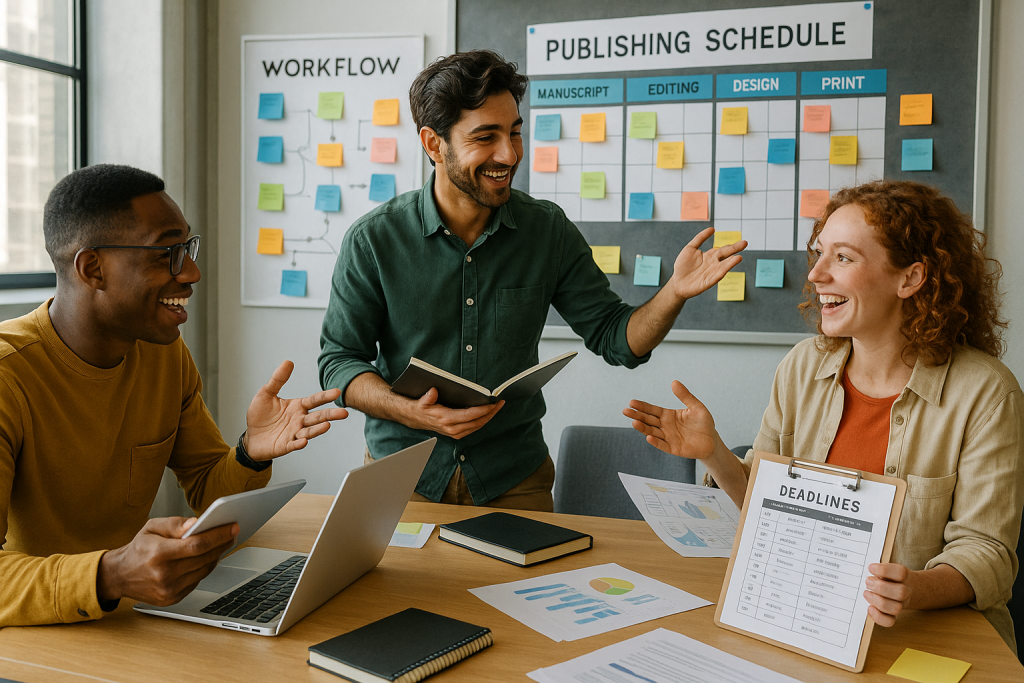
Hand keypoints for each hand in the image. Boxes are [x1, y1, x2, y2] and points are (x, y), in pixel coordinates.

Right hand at [97, 517, 237, 604]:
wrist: (119, 575)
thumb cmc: (138, 548)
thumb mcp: (152, 527)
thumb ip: (175, 524)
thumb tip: (196, 523)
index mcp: (158, 553)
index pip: (197, 545)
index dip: (218, 536)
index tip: (232, 527)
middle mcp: (164, 574)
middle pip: (204, 558)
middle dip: (222, 544)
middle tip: (232, 533)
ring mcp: (168, 589)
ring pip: (204, 571)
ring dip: (216, 556)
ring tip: (223, 544)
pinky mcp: (171, 599)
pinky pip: (197, 581)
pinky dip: (205, 569)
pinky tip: (208, 558)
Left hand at [245, 360, 348, 459]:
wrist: (250, 437)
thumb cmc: (259, 416)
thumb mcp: (266, 393)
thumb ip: (278, 379)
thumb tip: (288, 362)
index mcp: (297, 407)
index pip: (315, 400)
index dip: (325, 396)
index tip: (337, 392)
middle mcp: (299, 420)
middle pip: (318, 417)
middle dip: (331, 415)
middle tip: (344, 413)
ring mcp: (294, 433)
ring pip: (309, 431)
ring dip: (318, 429)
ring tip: (327, 425)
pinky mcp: (286, 445)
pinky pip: (294, 444)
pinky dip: (300, 443)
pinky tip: (304, 441)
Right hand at [405, 387, 503, 439]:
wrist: (414, 418)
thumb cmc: (420, 408)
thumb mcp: (422, 401)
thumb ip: (428, 397)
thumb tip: (433, 391)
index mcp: (446, 419)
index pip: (470, 415)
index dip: (483, 410)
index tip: (493, 403)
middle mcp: (452, 428)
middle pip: (477, 422)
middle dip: (490, 413)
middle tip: (500, 404)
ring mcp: (454, 433)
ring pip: (477, 427)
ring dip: (488, 418)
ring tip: (497, 407)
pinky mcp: (456, 434)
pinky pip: (473, 428)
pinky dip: (482, 421)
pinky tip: (487, 414)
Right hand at [623, 380, 717, 459]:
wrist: (712, 441)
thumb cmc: (704, 423)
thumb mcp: (696, 407)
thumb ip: (685, 396)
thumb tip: (674, 382)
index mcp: (668, 415)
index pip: (652, 410)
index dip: (642, 406)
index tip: (632, 402)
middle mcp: (665, 426)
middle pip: (648, 420)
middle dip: (637, 415)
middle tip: (625, 411)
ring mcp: (668, 438)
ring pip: (652, 432)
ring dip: (643, 428)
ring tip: (634, 423)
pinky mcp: (673, 448)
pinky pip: (663, 445)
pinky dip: (655, 442)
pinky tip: (648, 437)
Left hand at [669, 227, 746, 299]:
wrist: (677, 283)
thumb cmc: (683, 266)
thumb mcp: (690, 248)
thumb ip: (700, 238)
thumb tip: (712, 229)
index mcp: (710, 255)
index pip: (723, 249)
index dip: (732, 246)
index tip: (743, 241)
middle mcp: (713, 263)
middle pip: (726, 254)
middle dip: (735, 249)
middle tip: (745, 243)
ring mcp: (712, 271)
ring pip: (724, 264)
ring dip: (731, 261)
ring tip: (739, 256)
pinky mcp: (709, 281)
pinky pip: (719, 274)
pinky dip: (725, 269)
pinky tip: (730, 265)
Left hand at [864, 563, 912, 626]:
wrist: (907, 588)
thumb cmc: (891, 577)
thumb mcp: (888, 569)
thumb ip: (879, 571)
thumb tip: (867, 573)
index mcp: (904, 577)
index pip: (900, 573)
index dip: (884, 570)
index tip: (870, 568)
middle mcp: (905, 591)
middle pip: (900, 592)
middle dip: (881, 587)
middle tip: (867, 582)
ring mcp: (901, 605)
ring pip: (895, 608)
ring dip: (878, 601)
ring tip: (866, 593)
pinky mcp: (894, 615)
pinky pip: (890, 621)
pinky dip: (878, 616)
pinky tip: (870, 608)